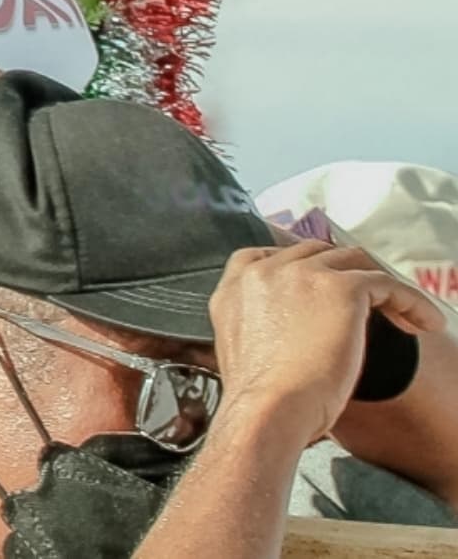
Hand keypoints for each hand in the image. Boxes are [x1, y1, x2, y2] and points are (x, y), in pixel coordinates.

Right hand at [212, 240, 447, 446]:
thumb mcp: (238, 352)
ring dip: (380, 285)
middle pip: (316, 253)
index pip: (270, 256)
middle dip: (344, 274)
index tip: (322, 286)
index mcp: (235, 286)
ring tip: (402, 315)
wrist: (269, 408)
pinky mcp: (341, 289)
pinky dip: (412, 301)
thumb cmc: (259, 398)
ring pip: (354, 261)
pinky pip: (387, 283)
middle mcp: (265, 271)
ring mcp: (302, 275)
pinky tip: (424, 322)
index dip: (302, 268)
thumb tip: (287, 336)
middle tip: (367, 305)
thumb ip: (255, 328)